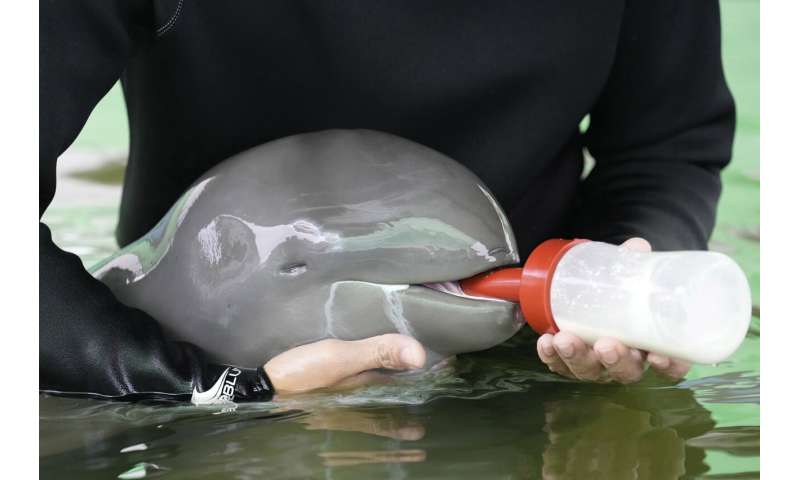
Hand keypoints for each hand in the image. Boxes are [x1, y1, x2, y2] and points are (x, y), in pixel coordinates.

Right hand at [264, 333, 425, 393]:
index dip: (432, 374)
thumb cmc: (302, 377)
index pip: (412, 383)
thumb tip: (420, 354)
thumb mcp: (340, 359)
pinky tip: (374, 379)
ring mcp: (347, 400)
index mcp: (370, 391)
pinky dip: (376, 386)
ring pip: (383, 394)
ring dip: (400, 388)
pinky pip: (363, 392)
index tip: (452, 362)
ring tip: (418, 382)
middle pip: (401, 392)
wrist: (260, 393)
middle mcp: (364, 399)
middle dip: (420, 384)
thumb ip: (378, 353)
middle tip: (441, 371)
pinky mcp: (331, 394)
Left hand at [535, 237, 690, 383]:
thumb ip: (633, 263)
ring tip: (564, 339)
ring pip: (590, 371)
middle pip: (626, 372)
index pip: (671, 366)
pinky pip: (561, 365)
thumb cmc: (620, 291)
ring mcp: (598, 365)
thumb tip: (637, 247)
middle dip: (614, 361)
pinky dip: (552, 355)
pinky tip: (546, 341)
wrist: (592, 292)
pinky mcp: (570, 362)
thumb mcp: (629, 276)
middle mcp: (627, 361)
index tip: (656, 355)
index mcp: (652, 344)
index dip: (668, 367)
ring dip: (576, 357)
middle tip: (604, 345)